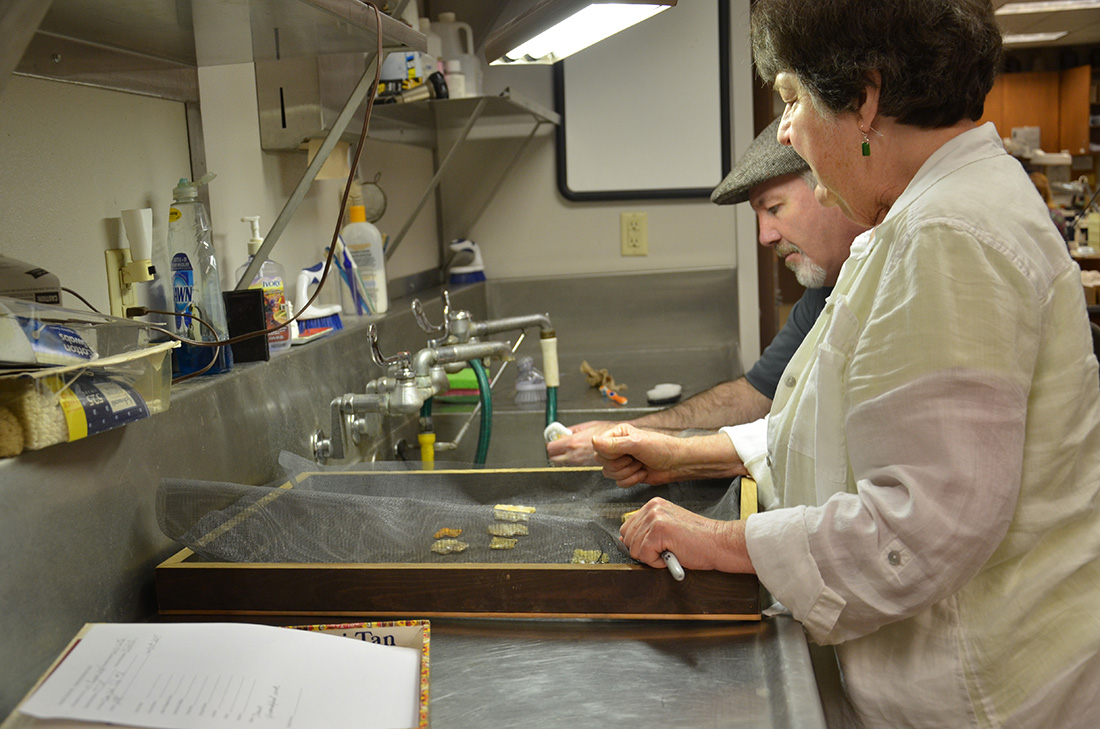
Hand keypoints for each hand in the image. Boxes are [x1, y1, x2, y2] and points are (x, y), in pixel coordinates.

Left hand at [546, 420, 618, 465]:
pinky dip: (572, 460)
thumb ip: (574, 429)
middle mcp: (575, 455)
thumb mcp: (589, 425)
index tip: (553, 439)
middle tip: (559, 444)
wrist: (624, 442)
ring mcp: (581, 463)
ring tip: (571, 447)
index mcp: (574, 443)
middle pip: (553, 459)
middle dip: (554, 452)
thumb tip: (563, 431)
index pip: (551, 448)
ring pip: (562, 463)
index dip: (550, 443)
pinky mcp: (587, 467)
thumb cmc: (610, 432)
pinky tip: (580, 452)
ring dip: (562, 456)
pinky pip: (573, 465)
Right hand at [592, 423, 747, 487]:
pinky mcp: (627, 473)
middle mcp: (617, 447)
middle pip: (602, 462)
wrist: (676, 463)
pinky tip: (642, 473)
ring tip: (640, 465)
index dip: (609, 455)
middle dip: (620, 464)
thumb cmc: (662, 448)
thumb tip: (594, 441)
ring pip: (610, 474)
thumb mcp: (637, 443)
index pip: (598, 448)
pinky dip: (631, 480)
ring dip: (627, 473)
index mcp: (618, 434)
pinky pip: (619, 483)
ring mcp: (622, 461)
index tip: (625, 453)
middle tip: (634, 459)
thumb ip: (613, 444)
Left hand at [620, 498, 753, 573]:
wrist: (719, 543)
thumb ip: (647, 530)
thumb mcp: (668, 529)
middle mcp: (652, 508)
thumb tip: (623, 540)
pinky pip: (644, 556)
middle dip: (644, 551)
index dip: (639, 543)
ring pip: (634, 549)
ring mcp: (655, 518)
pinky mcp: (658, 531)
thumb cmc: (698, 540)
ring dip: (653, 557)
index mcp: (654, 505)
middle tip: (667, 549)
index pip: (627, 528)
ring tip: (672, 550)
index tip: (656, 546)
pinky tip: (674, 554)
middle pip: (627, 539)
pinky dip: (658, 563)